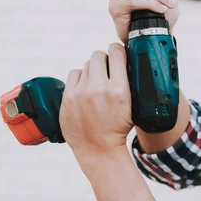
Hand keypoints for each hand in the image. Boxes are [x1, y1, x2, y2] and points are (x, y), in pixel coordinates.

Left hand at [60, 44, 132, 160]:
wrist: (98, 149)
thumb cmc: (118, 128)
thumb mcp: (132, 105)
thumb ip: (128, 82)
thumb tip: (125, 62)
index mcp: (119, 89)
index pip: (116, 52)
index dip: (118, 51)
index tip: (118, 54)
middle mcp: (99, 88)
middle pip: (99, 55)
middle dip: (105, 60)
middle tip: (107, 69)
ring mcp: (81, 92)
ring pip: (86, 65)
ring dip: (93, 70)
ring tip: (97, 82)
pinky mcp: (68, 97)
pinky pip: (74, 74)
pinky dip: (80, 78)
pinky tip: (85, 87)